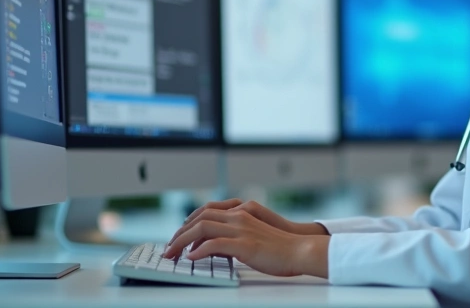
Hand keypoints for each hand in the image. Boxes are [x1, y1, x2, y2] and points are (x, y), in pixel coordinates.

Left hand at [169, 199, 327, 244]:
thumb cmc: (279, 247)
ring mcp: (241, 229)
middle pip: (199, 218)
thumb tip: (209, 248)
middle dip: (179, 233)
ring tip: (172, 254)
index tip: (177, 236)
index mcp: (241, 213)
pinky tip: (191, 259)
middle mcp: (238, 217)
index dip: (188, 223)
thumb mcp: (252, 237)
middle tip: (168, 248)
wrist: (300, 249)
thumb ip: (232, 237)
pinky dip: (198, 250)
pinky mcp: (244, 244)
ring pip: (202, 228)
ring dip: (182, 241)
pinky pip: (214, 244)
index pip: (206, 211)